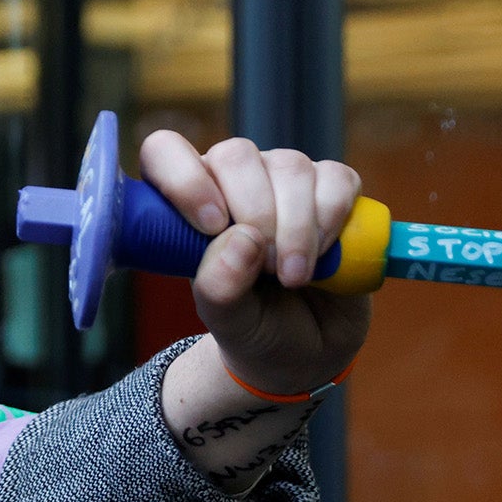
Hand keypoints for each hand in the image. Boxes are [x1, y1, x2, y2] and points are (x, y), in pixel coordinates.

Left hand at [140, 131, 371, 397]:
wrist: (307, 350)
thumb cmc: (251, 326)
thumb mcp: (226, 320)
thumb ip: (220, 286)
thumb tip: (242, 238)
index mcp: (187, 201)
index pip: (165, 151)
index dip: (185, 179)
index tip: (211, 227)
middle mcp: (232, 178)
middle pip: (236, 155)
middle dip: (255, 214)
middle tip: (266, 268)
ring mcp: (283, 177)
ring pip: (290, 167)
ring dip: (296, 228)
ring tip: (292, 277)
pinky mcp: (333, 187)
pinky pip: (336, 179)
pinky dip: (332, 220)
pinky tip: (324, 257)